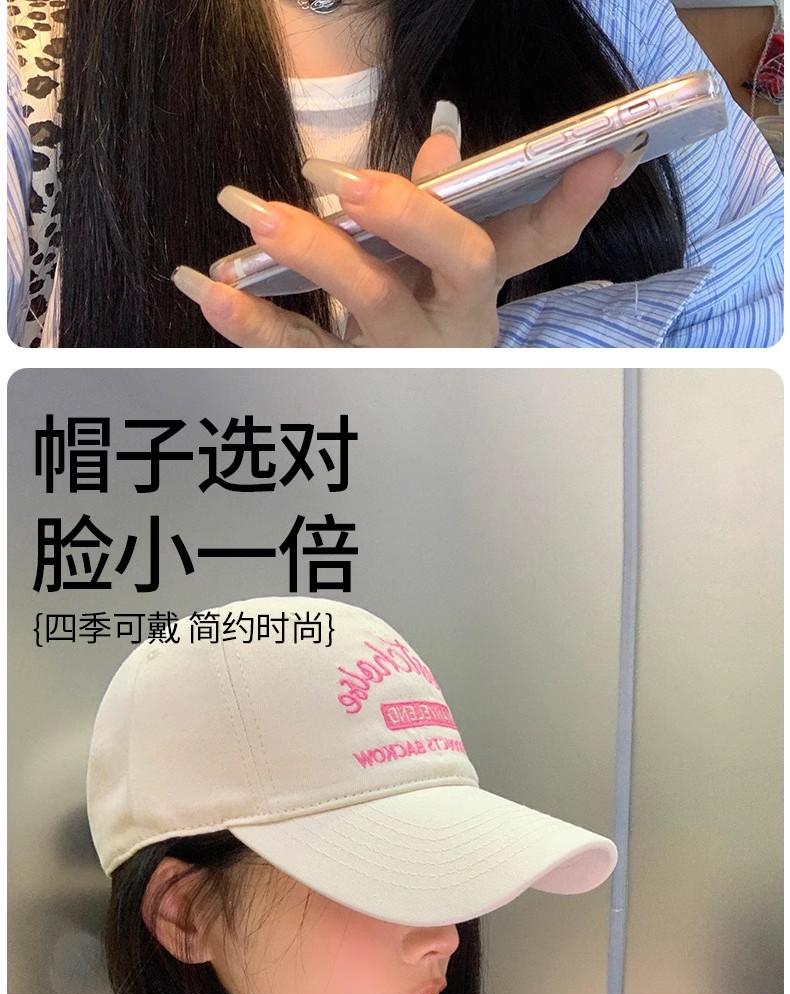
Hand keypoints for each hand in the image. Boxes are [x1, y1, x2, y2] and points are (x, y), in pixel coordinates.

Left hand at [171, 129, 630, 349]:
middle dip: (404, 214)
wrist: (393, 448)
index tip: (600, 157)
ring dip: (310, 255)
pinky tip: (207, 288)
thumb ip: (439, 205)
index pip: (538, 239)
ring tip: (252, 215)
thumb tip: (440, 136)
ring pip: (370, 305)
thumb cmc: (408, 332)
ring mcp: (400, 360)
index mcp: (479, 288)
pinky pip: (295, 355)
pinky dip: (245, 320)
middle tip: (348, 183)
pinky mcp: (343, 387)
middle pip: (449, 262)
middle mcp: (452, 325)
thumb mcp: (432, 274)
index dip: (574, 201)